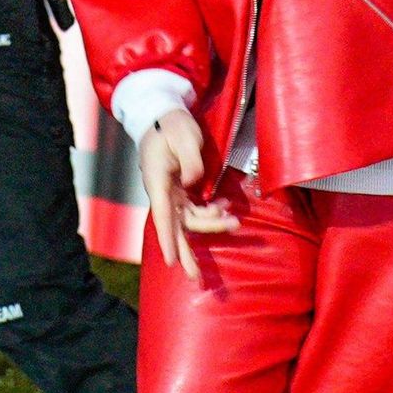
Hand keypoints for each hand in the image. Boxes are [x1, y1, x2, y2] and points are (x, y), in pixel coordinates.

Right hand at [132, 107, 235, 272]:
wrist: (162, 114)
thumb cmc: (171, 124)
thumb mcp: (184, 136)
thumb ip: (191, 160)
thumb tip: (195, 184)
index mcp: (157, 181)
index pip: (161, 215)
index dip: (167, 239)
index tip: (171, 262)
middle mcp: (162, 192)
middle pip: (173, 228)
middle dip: (184, 253)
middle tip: (196, 278)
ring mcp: (171, 192)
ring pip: (189, 219)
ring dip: (210, 224)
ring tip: (235, 223)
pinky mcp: (179, 189)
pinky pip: (194, 208)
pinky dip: (210, 211)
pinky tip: (225, 208)